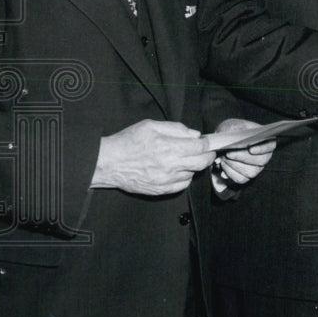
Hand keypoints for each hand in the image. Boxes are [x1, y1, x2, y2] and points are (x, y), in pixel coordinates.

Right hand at [91, 119, 214, 194]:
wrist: (108, 163)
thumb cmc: (128, 142)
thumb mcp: (151, 125)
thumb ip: (176, 128)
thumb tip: (195, 135)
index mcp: (169, 147)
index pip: (200, 147)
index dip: (208, 143)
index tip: (209, 141)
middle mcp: (170, 166)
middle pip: (202, 163)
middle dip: (208, 155)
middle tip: (206, 151)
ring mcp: (166, 180)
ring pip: (193, 174)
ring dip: (194, 166)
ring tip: (185, 159)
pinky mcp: (160, 190)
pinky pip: (182, 185)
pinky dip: (184, 177)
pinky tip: (177, 170)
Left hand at [211, 118, 277, 184]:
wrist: (224, 141)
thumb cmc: (232, 131)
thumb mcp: (232, 125)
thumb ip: (234, 129)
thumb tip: (233, 136)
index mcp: (265, 140)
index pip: (270, 145)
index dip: (262, 149)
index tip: (250, 149)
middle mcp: (264, 155)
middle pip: (260, 161)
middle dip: (242, 158)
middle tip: (227, 153)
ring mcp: (256, 167)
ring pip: (250, 172)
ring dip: (234, 166)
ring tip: (222, 158)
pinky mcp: (246, 176)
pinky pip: (240, 179)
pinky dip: (229, 172)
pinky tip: (223, 164)